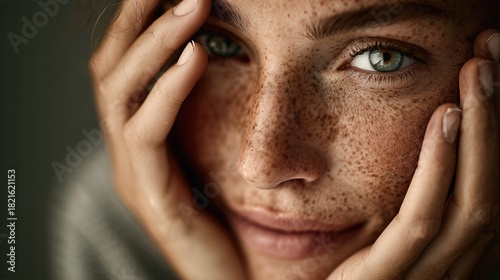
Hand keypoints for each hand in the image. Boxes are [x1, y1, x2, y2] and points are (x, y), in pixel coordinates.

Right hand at [88, 0, 243, 278]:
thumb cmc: (233, 217)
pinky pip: (147, 135)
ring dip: (155, 43)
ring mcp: (134, 174)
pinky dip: (168, 90)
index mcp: (143, 138)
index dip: (140, 22)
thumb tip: (225, 57)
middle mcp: (128, 151)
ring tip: (191, 4)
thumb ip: (210, 113)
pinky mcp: (151, 196)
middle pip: (112, 69)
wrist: (232, 279)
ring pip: (121, 94)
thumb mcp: (217, 154)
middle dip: (138, 19)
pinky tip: (196, 56)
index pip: (127, 67)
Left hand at [328, 29, 499, 279]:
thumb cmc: (336, 273)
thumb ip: (405, 205)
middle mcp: (448, 263)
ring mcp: (423, 275)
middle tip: (489, 52)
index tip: (487, 73)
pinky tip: (443, 120)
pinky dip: (437, 169)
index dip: (493, 130)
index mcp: (446, 251)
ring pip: (470, 202)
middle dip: (494, 119)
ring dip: (478, 132)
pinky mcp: (385, 279)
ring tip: (475, 73)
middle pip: (488, 187)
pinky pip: (419, 222)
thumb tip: (427, 144)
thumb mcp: (376, 235)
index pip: (483, 186)